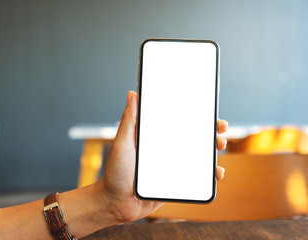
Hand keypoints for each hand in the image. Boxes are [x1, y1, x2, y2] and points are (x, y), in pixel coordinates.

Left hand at [96, 91, 227, 223]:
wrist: (116, 204)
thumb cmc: (114, 173)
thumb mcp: (122, 143)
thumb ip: (129, 120)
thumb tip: (132, 94)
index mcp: (154, 138)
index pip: (177, 123)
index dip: (194, 115)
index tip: (208, 109)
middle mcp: (166, 150)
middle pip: (192, 138)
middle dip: (210, 131)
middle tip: (220, 129)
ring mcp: (173, 166)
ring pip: (198, 156)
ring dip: (213, 151)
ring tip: (220, 146)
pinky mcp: (176, 182)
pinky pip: (197, 177)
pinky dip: (209, 175)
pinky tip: (217, 173)